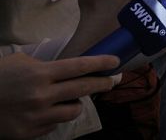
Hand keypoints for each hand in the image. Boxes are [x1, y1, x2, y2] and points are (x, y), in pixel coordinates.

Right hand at [0, 52, 118, 138]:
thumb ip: (45, 66)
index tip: (115, 62)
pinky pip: (55, 124)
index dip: (100, 63)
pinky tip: (46, 110)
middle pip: (83, 89)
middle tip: (111, 80)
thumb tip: (70, 69)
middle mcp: (42, 96)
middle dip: (102, 84)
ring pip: (73, 110)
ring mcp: (37, 117)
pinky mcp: (31, 134)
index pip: (79, 67)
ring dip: (75, 103)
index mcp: (39, 75)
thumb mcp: (19, 63)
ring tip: (69, 97)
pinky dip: (55, 116)